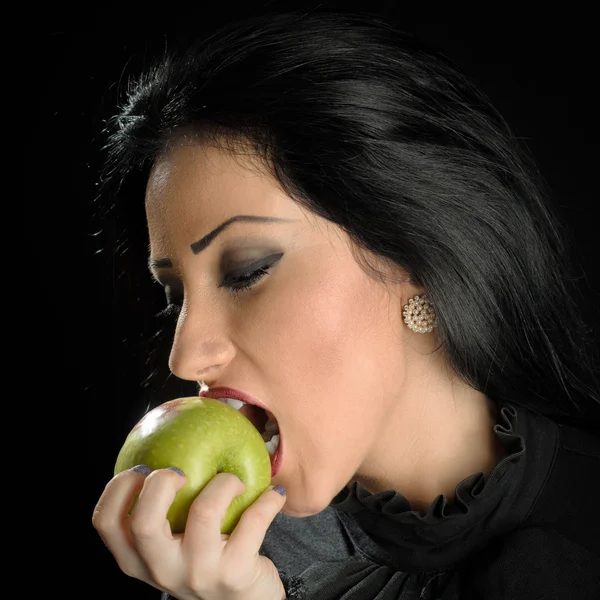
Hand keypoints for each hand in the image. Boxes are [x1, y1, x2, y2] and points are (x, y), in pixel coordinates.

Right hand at [92, 468, 286, 599]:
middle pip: (143, 522)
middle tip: (181, 471)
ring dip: (224, 484)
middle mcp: (162, 571)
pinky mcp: (234, 575)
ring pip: (203, 513)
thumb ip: (163, 513)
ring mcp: (198, 576)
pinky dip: (267, 500)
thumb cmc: (207, 561)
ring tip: (235, 480)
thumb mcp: (174, 546)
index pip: (106, 524)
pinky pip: (253, 521)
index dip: (117, 489)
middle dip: (160, 484)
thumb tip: (166, 441)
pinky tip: (275, 493)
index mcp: (138, 561)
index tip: (141, 467)